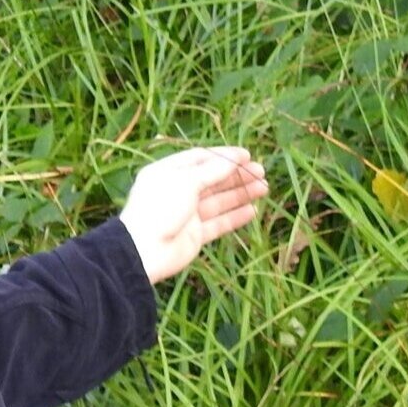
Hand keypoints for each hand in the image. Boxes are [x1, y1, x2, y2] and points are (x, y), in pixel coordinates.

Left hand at [118, 146, 268, 283]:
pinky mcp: (194, 235)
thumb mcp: (185, 181)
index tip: (247, 155)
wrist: (144, 251)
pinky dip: (235, 217)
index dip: (224, 156)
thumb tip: (233, 160)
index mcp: (169, 172)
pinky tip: (252, 211)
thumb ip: (211, 171)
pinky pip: (218, 223)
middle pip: (212, 179)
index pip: (201, 159)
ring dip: (241, 194)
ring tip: (264, 188)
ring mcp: (187, 214)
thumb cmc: (159, 208)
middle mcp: (178, 191)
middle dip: (237, 175)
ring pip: (219, 201)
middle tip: (261, 172)